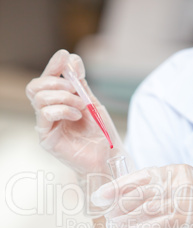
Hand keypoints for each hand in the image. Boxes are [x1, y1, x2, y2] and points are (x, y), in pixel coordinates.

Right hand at [26, 49, 131, 216]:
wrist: (108, 157)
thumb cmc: (101, 134)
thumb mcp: (92, 104)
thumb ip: (80, 84)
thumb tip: (71, 59)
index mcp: (59, 103)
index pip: (47, 80)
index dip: (53, 66)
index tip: (65, 56)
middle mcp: (49, 113)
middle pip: (35, 87)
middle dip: (56, 82)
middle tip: (76, 90)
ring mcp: (46, 125)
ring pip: (39, 98)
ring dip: (63, 97)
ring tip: (81, 107)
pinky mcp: (46, 138)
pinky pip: (45, 113)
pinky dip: (63, 109)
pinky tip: (77, 116)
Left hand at [91, 164, 192, 227]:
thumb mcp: (180, 190)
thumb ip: (157, 193)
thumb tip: (125, 202)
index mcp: (175, 171)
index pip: (141, 177)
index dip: (119, 186)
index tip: (101, 195)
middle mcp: (180, 181)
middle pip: (142, 192)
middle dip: (120, 204)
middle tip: (106, 213)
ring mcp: (188, 199)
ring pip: (149, 209)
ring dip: (128, 218)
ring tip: (114, 224)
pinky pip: (162, 223)